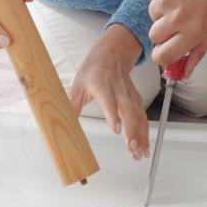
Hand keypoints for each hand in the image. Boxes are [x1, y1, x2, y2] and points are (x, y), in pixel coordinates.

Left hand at [68, 25, 149, 160]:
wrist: (112, 53)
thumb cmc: (93, 68)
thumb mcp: (78, 84)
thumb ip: (72, 106)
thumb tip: (61, 125)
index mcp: (101, 84)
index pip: (109, 100)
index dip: (113, 114)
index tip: (116, 129)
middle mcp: (118, 89)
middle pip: (128, 110)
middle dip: (132, 130)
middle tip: (131, 148)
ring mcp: (129, 94)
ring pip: (138, 115)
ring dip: (141, 135)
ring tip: (139, 153)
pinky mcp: (136, 98)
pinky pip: (142, 116)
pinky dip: (144, 132)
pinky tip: (144, 146)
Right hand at [148, 0, 206, 75]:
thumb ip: (198, 52)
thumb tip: (183, 74)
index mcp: (194, 30)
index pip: (163, 56)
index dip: (162, 56)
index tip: (164, 51)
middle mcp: (178, 15)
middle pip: (154, 37)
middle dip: (163, 31)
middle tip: (179, 18)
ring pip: (152, 14)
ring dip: (163, 9)